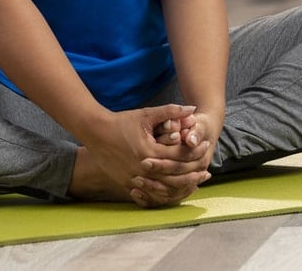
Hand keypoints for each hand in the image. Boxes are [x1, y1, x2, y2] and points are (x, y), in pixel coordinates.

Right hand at [70, 104, 208, 206]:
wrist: (95, 132)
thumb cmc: (121, 121)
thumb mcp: (147, 114)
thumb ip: (171, 111)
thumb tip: (193, 108)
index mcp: (149, 152)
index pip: (180, 155)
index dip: (195, 151)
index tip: (206, 147)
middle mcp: (142, 169)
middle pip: (174, 176)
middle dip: (192, 175)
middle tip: (206, 173)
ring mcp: (133, 179)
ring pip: (163, 189)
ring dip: (180, 187)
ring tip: (193, 184)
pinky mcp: (126, 184)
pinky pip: (149, 193)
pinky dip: (163, 192)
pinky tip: (172, 190)